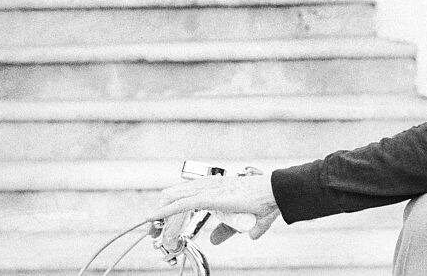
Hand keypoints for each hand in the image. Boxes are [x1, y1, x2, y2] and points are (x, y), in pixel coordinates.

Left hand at [150, 172, 281, 239]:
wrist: (276, 193)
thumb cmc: (264, 203)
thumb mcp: (240, 221)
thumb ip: (225, 230)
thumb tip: (213, 241)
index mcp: (216, 189)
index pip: (187, 195)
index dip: (172, 208)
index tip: (161, 222)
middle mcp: (210, 186)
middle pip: (177, 196)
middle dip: (162, 213)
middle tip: (153, 228)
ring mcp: (210, 190)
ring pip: (177, 199)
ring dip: (163, 213)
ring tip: (150, 223)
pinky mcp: (211, 197)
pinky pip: (183, 203)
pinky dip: (167, 210)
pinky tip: (155, 214)